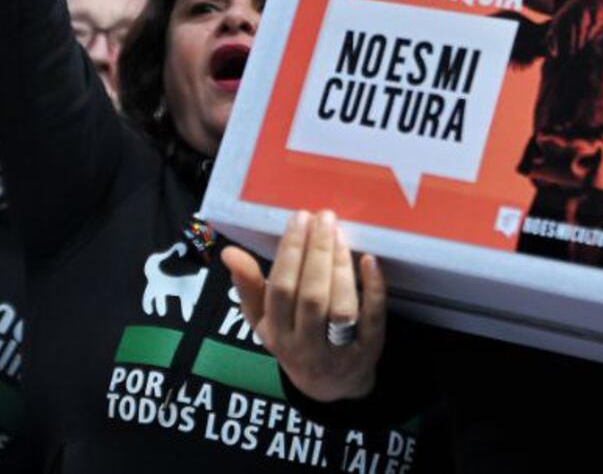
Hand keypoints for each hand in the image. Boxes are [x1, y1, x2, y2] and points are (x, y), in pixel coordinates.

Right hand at [225, 209, 385, 403]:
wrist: (330, 386)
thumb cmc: (293, 340)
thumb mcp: (264, 321)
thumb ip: (248, 286)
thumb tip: (229, 252)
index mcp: (277, 334)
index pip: (281, 291)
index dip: (289, 254)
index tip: (298, 219)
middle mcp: (307, 345)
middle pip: (311, 298)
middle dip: (316, 254)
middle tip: (323, 217)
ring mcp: (340, 350)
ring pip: (340, 308)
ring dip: (340, 268)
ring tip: (339, 234)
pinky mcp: (370, 348)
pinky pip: (372, 318)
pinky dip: (373, 288)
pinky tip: (370, 260)